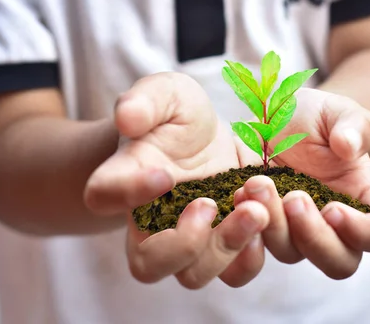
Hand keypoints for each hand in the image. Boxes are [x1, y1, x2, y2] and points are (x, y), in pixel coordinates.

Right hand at [83, 72, 269, 288]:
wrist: (206, 138)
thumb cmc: (178, 117)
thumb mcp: (166, 94)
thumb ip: (146, 100)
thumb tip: (128, 117)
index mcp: (124, 179)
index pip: (103, 197)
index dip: (127, 193)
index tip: (164, 173)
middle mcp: (149, 222)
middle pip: (148, 264)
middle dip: (184, 242)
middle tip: (210, 203)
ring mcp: (187, 241)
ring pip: (193, 275)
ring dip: (226, 247)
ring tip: (254, 209)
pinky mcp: (222, 245)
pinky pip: (233, 274)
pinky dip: (250, 256)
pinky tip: (266, 218)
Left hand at [235, 88, 369, 278]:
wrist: (268, 118)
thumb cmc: (312, 116)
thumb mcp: (336, 110)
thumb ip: (354, 125)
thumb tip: (349, 147)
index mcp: (362, 200)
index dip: (366, 234)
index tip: (334, 209)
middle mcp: (332, 226)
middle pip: (339, 263)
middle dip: (314, 237)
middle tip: (293, 198)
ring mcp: (294, 231)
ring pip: (291, 254)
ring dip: (274, 226)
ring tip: (257, 183)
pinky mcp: (259, 229)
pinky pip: (252, 252)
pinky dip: (244, 234)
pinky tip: (238, 198)